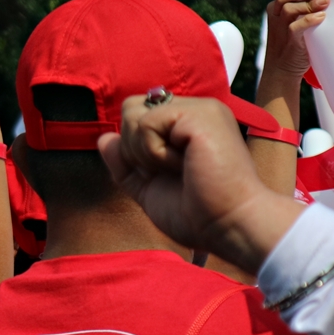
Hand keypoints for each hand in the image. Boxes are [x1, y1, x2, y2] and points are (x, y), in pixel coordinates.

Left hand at [98, 95, 302, 272]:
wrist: (229, 225)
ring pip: (133, 115)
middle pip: (130, 109)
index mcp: (187, 125)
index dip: (134, 151)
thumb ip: (126, 164)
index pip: (136, 118)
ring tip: (180, 169)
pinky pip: (146, 124)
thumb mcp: (149, 188)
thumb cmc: (197, 214)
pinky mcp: (200, 113)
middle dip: (133, 149)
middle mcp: (195, 110)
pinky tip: (183, 165)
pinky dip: (154, 153)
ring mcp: (200, 109)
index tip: (162, 176)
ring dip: (144, 153)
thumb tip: (104, 138)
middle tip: (167, 172)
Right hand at [261, 0, 327, 84]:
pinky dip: (308, 20)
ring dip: (308, 5)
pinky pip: (295, 27)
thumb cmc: (293, 44)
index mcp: (276, 12)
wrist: (282, 70)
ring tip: (324, 3)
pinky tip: (320, 17)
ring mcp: (280, 30)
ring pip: (289, 9)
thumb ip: (302, 11)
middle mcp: (275, 18)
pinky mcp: (289, 41)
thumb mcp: (293, 24)